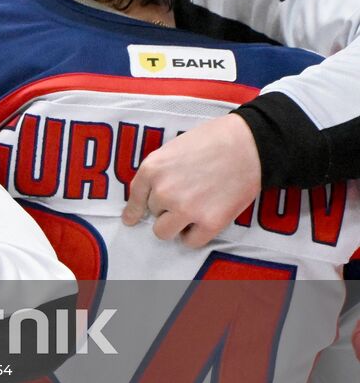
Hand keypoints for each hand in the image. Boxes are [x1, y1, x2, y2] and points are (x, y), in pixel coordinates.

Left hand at [121, 113, 262, 247]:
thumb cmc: (212, 140)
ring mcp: (186, 209)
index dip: (133, 211)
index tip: (131, 220)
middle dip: (165, 208)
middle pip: (153, 214)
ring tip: (191, 213)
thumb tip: (152, 194)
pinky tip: (204, 222)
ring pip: (164, 232)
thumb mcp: (173, 149)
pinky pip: (190, 242)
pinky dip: (195, 235)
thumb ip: (159, 171)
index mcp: (152, 169)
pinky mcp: (210, 223)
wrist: (250, 145)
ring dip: (175, 225)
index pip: (135, 198)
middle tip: (186, 197)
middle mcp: (164, 192)